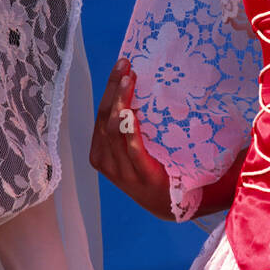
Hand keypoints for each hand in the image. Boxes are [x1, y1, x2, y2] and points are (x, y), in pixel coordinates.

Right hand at [88, 59, 173, 219]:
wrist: (169, 204)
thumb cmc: (151, 169)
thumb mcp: (132, 148)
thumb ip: (127, 127)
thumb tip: (134, 84)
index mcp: (100, 153)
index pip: (100, 115)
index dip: (109, 89)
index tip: (121, 66)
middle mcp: (106, 162)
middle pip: (105, 118)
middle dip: (113, 89)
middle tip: (125, 65)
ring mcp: (122, 171)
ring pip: (114, 130)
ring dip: (121, 101)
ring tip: (129, 79)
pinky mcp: (142, 176)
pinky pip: (132, 148)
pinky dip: (130, 129)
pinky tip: (132, 112)